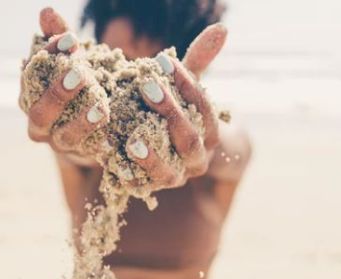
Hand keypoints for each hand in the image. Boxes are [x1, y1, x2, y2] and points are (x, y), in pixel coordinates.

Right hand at [19, 8, 108, 157]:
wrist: (89, 127)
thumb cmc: (76, 86)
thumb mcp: (70, 61)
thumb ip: (59, 39)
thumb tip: (47, 12)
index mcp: (30, 97)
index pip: (32, 76)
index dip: (49, 57)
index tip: (71, 39)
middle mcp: (40, 124)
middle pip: (40, 114)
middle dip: (58, 94)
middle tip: (80, 74)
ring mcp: (60, 143)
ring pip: (65, 137)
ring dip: (82, 123)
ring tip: (101, 108)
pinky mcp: (83, 155)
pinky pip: (90, 154)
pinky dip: (102, 146)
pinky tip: (114, 138)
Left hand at [125, 24, 226, 189]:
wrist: (164, 150)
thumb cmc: (172, 111)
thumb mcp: (181, 90)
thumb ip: (197, 65)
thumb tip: (222, 29)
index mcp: (209, 132)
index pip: (203, 106)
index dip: (186, 83)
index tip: (162, 59)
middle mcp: (197, 158)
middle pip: (189, 139)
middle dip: (170, 111)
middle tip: (146, 86)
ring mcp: (176, 177)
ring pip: (171, 171)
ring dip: (153, 157)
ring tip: (133, 141)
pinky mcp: (152, 188)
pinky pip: (144, 187)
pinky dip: (132, 178)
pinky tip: (117, 164)